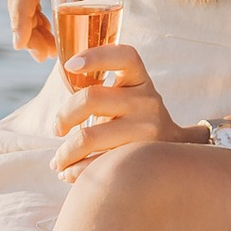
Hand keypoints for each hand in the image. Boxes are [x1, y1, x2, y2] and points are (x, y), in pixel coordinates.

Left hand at [52, 42, 186, 172]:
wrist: (174, 152)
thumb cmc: (135, 118)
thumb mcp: (129, 94)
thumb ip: (102, 88)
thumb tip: (60, 82)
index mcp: (140, 79)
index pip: (123, 56)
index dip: (95, 56)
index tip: (69, 65)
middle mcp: (147, 101)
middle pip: (91, 99)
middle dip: (63, 116)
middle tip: (56, 129)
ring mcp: (147, 130)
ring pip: (89, 137)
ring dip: (64, 152)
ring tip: (58, 161)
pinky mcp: (140, 157)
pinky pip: (97, 163)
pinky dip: (75, 171)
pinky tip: (69, 173)